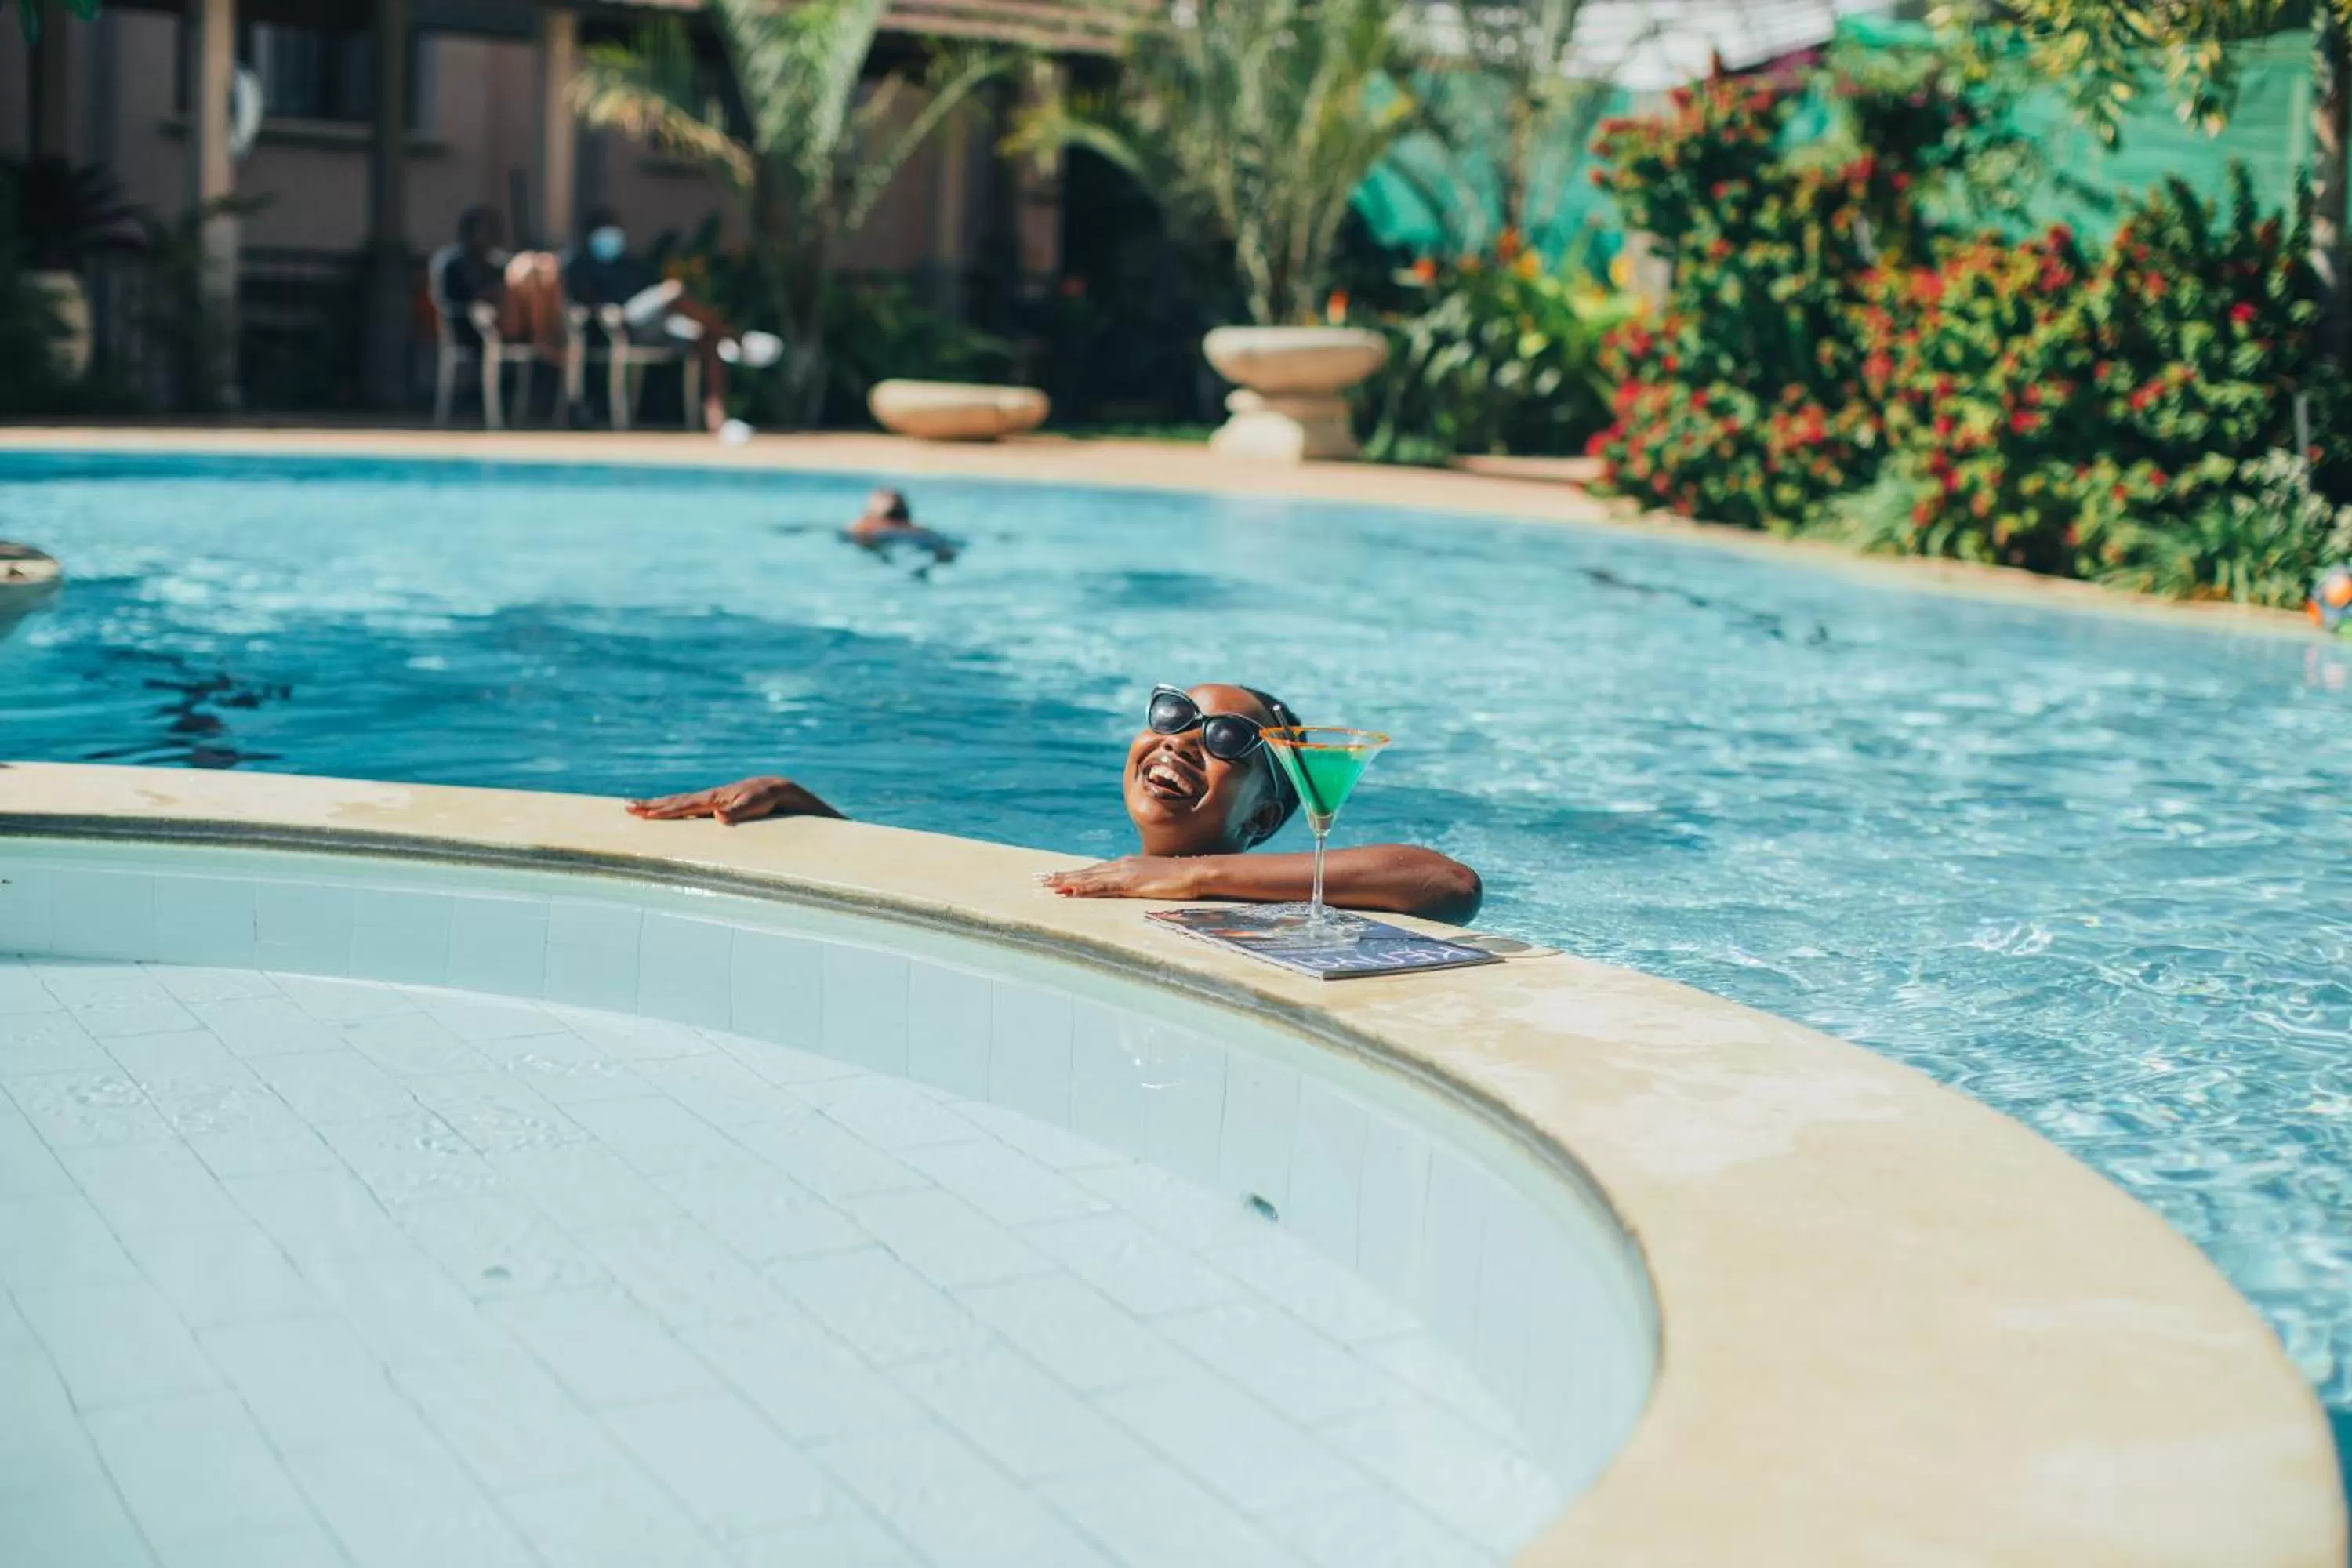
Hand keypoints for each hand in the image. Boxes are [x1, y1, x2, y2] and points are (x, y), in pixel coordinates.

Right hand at [623, 776, 831, 825]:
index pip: (683, 806)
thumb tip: (718, 816)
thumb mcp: (756, 805)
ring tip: (638, 807)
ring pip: (679, 803)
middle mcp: (709, 798)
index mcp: (714, 798)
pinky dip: (674, 809)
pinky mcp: (717, 805)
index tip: (643, 814)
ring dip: (658, 806)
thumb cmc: (769, 799)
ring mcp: (712, 800)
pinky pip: (688, 807)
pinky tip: (668, 813)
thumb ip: (738, 811)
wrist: (779, 789)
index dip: (663, 811)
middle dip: (651, 805)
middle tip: (627, 807)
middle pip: (675, 802)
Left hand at [1038, 857, 1201, 900]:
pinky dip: (1083, 887)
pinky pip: (1101, 886)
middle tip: (1041, 879)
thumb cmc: (1180, 879)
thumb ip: (1142, 884)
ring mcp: (1125, 872)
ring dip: (1067, 881)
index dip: (1076, 875)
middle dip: (1064, 876)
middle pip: (1087, 872)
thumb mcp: (1156, 881)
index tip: (1058, 878)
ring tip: (1047, 884)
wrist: (1194, 872)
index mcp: (1128, 865)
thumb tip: (1136, 891)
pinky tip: (1070, 890)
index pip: (1096, 871)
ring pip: (1089, 877)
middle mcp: (1122, 865)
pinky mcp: (1129, 882)